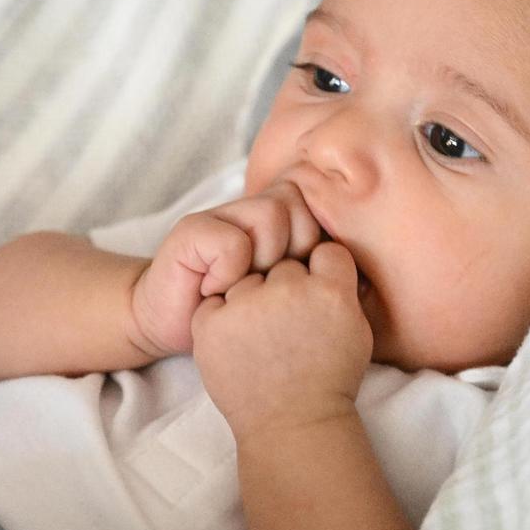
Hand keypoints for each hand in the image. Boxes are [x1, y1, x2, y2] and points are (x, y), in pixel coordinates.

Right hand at [128, 180, 322, 357]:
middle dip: (296, 252)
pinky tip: (216, 290)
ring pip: (270, 214)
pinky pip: (233, 241)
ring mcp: (220, 215)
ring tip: (244, 287)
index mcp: (280, 221)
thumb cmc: (237, 318)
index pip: (320, 210)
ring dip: (264, 259)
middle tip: (270, 287)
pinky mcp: (191, 231)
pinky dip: (230, 271)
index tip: (295, 287)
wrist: (169, 324)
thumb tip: (360, 275)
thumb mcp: (285, 296)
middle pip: (300, 205)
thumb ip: (315, 273)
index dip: (316, 250)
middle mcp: (251, 209)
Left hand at [191, 242, 372, 440]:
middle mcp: (289, 291)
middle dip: (284, 288)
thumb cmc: (329, 382)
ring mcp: (247, 306)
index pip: (325, 250)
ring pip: (247, 279)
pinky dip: (222, 318)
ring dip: (251, 301)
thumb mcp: (357, 331)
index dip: (320, 270)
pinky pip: (214, 300)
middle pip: (283, 265)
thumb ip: (345, 291)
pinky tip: (238, 343)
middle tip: (286, 326)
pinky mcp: (212, 324)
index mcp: (330, 292)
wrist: (292, 425)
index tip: (316, 295)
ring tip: (261, 339)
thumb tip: (332, 260)